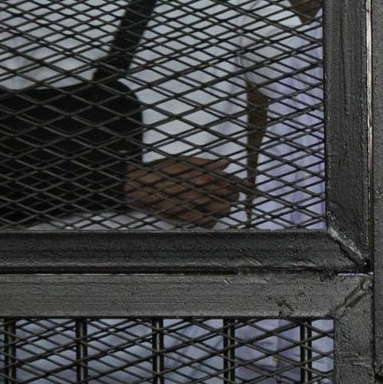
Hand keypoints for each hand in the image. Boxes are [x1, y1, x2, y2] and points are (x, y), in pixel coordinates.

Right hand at [126, 157, 244, 225]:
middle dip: (230, 195)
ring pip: (224, 210)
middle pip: (232, 196)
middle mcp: (203, 188)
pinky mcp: (188, 217)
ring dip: (222, 208)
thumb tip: (226, 163)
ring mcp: (197, 203)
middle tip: (224, 195)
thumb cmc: (160, 170)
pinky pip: (210, 223)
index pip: (233, 181)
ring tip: (214, 204)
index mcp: (204, 173)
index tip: (245, 187)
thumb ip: (207, 163)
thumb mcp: (183, 160)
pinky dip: (210, 220)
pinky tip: (204, 214)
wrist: (138, 185)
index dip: (240, 185)